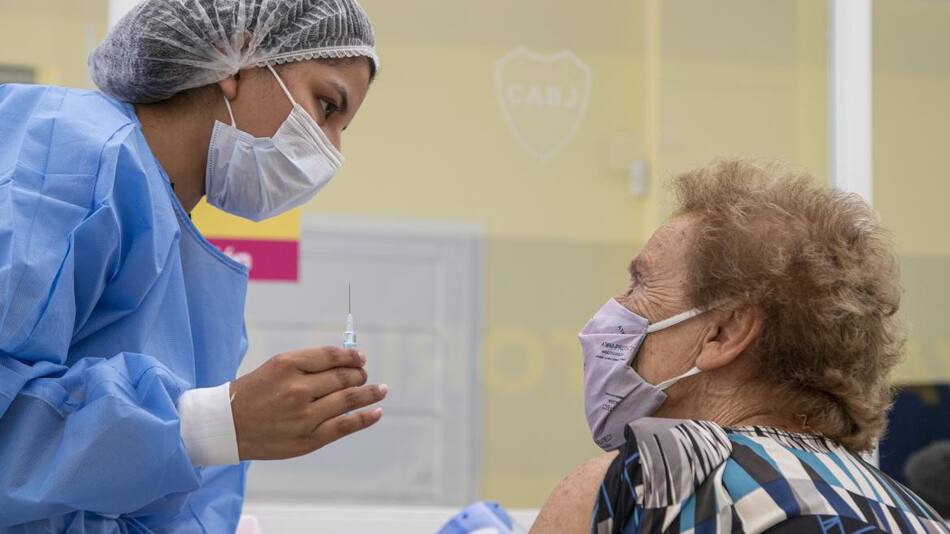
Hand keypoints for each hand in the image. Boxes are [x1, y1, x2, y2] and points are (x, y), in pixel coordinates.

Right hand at [230, 347, 386, 460]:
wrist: (226, 426)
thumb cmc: (253, 393)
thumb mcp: (274, 367)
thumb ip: (308, 363)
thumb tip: (346, 361)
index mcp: (287, 365)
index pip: (331, 356)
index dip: (351, 356)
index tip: (360, 358)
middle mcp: (297, 389)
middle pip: (343, 377)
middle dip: (359, 374)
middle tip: (364, 375)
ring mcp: (303, 416)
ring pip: (348, 399)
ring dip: (370, 392)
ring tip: (380, 390)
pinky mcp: (307, 439)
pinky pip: (344, 426)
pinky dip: (365, 418)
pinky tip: (376, 412)